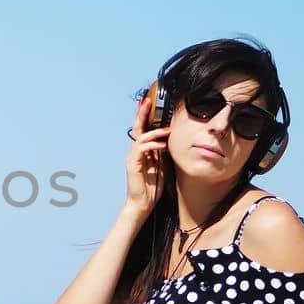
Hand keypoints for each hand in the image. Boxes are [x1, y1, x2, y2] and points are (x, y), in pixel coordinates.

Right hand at [124, 92, 169, 216]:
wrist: (143, 203)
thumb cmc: (152, 185)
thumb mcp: (162, 164)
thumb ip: (162, 151)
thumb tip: (170, 139)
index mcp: (142, 150)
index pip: (143, 128)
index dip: (145, 115)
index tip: (150, 102)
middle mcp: (135, 150)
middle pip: (138, 127)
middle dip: (142, 113)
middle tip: (148, 100)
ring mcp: (133, 157)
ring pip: (140, 136)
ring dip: (154, 131)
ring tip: (167, 129)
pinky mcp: (133, 164)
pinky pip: (141, 149)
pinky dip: (152, 144)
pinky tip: (162, 145)